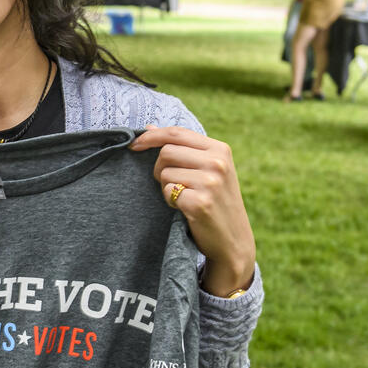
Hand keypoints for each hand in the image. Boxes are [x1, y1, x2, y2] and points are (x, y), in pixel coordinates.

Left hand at [130, 125, 255, 296]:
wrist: (233, 240)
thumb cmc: (216, 202)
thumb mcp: (206, 169)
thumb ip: (181, 148)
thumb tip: (149, 127)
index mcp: (220, 149)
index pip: (177, 133)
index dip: (151, 137)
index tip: (134, 144)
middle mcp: (218, 162)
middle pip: (166, 152)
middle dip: (159, 168)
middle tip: (172, 184)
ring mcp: (211, 182)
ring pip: (164, 173)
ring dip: (166, 187)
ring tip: (184, 197)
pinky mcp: (201, 202)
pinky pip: (168, 192)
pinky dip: (170, 202)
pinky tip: (185, 209)